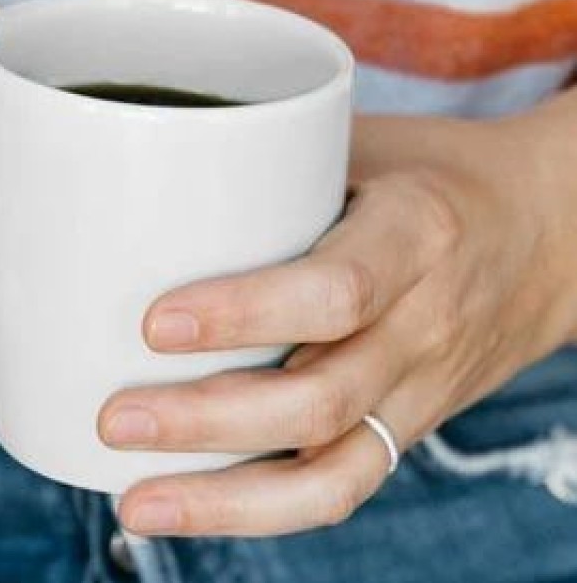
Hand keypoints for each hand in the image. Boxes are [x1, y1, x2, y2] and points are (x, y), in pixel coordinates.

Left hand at [100, 108, 576, 535]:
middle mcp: (426, 322)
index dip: (244, 314)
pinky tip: (195, 506)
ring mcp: (423, 385)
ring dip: (226, 496)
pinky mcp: (411, 421)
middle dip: (207, 421)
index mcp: (416, 233)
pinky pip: (344, 484)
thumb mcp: (370, 139)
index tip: (155, 324)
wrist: (546, 230)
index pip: (337, 290)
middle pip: (320, 399)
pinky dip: (264, 509)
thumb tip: (153, 164)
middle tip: (114, 417)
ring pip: (333, 471)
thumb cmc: (437, 172)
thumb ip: (277, 154)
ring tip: (137, 501)